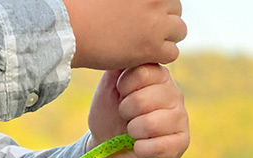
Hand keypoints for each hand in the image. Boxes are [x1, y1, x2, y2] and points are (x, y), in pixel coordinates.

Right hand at [63, 0, 186, 69]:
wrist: (73, 28)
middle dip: (164, 18)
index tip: (144, 14)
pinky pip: (173, 53)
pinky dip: (162, 55)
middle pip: (176, 8)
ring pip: (179, 30)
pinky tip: (146, 56)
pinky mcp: (152, 47)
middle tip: (145, 29)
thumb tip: (134, 5)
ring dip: (166, 37)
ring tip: (147, 43)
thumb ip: (131, 0)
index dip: (158, 5)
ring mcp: (157, 22)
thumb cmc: (84, 6)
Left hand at [85, 65, 189, 157]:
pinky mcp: (181, 143)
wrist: (108, 153)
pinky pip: (158, 146)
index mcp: (159, 76)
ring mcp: (180, 118)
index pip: (143, 72)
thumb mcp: (108, 89)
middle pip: (145, 99)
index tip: (120, 96)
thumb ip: (118, 67)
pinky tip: (140, 148)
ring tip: (133, 133)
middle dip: (126, 113)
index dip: (124, 88)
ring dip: (133, 132)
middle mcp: (174, 94)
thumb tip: (127, 45)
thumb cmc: (110, 119)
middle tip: (126, 118)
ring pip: (151, 124)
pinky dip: (141, 150)